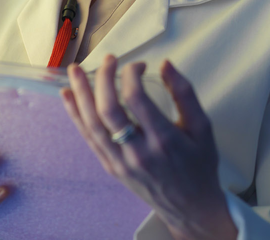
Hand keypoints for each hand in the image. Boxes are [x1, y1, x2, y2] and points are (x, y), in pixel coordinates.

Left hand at [60, 56, 236, 239]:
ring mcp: (120, 162)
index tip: (138, 66)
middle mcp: (138, 152)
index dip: (131, 74)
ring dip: (80, 93)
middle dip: (103, 78)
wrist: (191, 208)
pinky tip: (67, 96)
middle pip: (109, 109)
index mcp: (164, 139)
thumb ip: (184, 93)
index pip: (136, 98)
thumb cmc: (199, 165)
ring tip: (74, 70)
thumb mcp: (202, 128)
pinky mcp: (111, 167)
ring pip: (92, 123)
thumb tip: (165, 64)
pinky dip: (75, 114)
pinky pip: (88, 137)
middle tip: (108, 59)